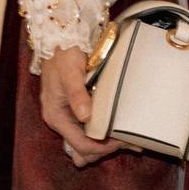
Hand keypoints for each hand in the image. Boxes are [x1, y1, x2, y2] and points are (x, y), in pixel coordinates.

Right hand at [38, 45, 130, 165]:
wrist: (59, 40)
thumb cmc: (63, 55)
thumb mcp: (69, 72)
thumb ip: (77, 94)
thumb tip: (85, 116)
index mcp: (56, 117)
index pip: (80, 144)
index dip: (101, 147)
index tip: (122, 141)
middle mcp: (62, 121)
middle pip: (83, 148)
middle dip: (105, 149)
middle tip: (131, 142)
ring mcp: (69, 117)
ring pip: (87, 142)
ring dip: (107, 144)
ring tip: (131, 141)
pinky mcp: (77, 110)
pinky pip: (90, 129)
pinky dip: (106, 132)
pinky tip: (122, 130)